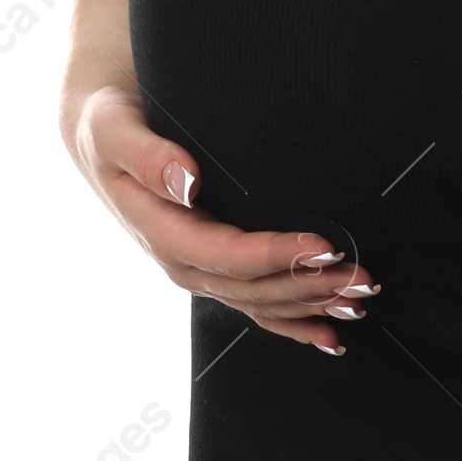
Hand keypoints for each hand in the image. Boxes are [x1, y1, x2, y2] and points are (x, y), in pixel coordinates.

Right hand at [60, 73, 377, 353]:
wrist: (98, 136)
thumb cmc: (109, 126)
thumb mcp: (114, 130)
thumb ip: (148, 155)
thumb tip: (186, 180)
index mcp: (160, 231)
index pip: (226, 254)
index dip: (276, 255)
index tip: (324, 245)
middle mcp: (180, 259)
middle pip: (252, 286)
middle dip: (309, 286)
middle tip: (362, 275)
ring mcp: (197, 268)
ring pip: (259, 301)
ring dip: (311, 305)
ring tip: (360, 298)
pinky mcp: (211, 265)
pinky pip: (254, 304)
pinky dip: (293, 321)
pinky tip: (329, 334)